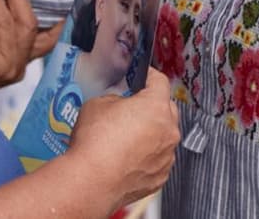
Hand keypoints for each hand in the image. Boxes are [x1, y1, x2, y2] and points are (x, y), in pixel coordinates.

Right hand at [67, 68, 180, 211]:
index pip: (160, 81)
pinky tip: (127, 156)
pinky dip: (148, 155)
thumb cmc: (95, 144)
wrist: (91, 181)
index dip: (149, 76)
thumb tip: (120, 104)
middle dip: (151, 106)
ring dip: (151, 132)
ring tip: (126, 137)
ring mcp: (166, 156)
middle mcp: (168, 131)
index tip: (143, 77)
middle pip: (166, 109)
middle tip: (132, 108)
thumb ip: (117, 99)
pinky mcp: (160, 176)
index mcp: (156, 106)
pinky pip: (158, 158)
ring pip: (164, 136)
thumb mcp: (99, 103)